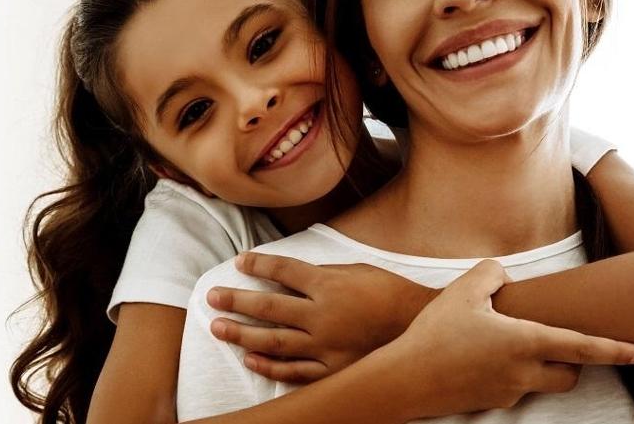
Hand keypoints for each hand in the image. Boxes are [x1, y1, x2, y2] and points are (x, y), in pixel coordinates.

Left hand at [206, 252, 432, 382]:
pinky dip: (271, 366)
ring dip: (242, 335)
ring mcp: (327, 347)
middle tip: (212, 298)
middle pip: (269, 307)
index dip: (259, 265)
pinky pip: (295, 371)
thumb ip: (321, 274)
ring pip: (275, 342)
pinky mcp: (334, 370)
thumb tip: (288, 274)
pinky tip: (250, 360)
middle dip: (237, 301)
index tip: (240, 262)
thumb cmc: (389, 293)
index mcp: (329, 286)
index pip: (284, 271)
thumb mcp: (356, 271)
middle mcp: (323, 316)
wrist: (421, 328)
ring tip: (218, 328)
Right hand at [369, 260, 633, 417]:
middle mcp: (523, 372)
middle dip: (573, 363)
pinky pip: (512, 389)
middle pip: (570, 375)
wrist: (405, 379)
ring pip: (540, 383)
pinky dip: (507, 375)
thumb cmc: (434, 334)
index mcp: (524, 342)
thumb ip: (492, 274)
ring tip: (504, 347)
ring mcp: (508, 393)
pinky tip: (478, 360)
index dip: (614, 350)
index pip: (581, 347)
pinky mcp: (491, 404)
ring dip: (538, 369)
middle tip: (557, 344)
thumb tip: (504, 277)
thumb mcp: (462, 290)